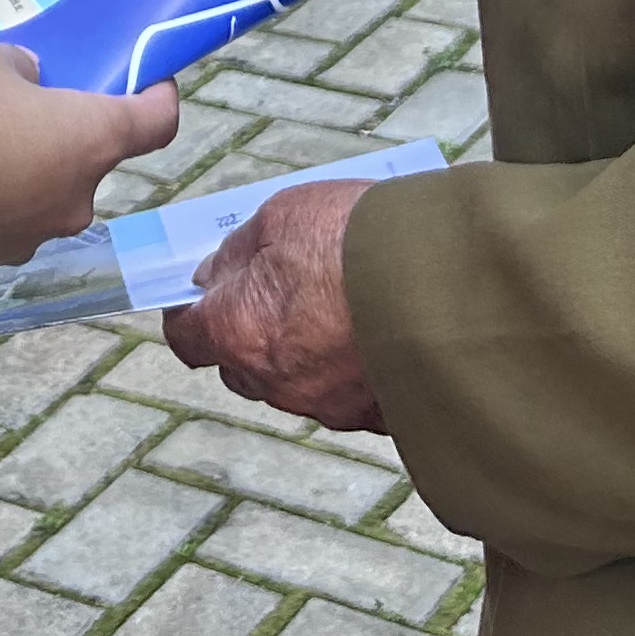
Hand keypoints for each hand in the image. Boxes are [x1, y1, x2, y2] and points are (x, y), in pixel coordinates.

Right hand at [0, 43, 175, 293]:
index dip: (159, 95)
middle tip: (12, 97)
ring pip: (40, 187)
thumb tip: (26, 84)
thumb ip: (17, 66)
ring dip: (17, 162)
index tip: (149, 78)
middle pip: (87, 155)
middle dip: (58, 128)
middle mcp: (76, 198)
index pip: (155, 122)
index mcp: (90, 141)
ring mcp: (33, 236)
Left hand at [163, 178, 382, 429]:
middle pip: (241, 366)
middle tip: (278, 294)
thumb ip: (238, 253)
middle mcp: (277, 381)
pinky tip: (375, 335)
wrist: (447, 280)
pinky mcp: (379, 418)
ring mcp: (330, 405)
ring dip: (304, 356)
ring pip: (296, 384)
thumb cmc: (356, 241)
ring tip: (337, 310)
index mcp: (239, 331)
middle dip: (248, 335)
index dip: (191, 314)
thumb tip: (214, 273)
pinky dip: (354, 372)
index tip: (204, 294)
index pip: (188, 338)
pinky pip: (351, 397)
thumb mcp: (280, 217)